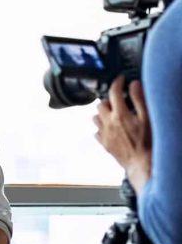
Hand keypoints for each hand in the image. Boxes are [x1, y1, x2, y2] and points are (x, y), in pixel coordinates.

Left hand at [93, 76, 151, 192]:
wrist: (142, 164)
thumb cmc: (147, 143)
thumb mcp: (148, 118)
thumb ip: (139, 99)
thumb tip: (134, 85)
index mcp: (120, 114)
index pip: (114, 92)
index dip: (117, 82)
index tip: (121, 80)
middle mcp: (108, 123)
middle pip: (101, 104)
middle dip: (108, 99)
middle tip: (118, 100)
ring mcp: (104, 135)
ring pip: (96, 118)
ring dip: (103, 113)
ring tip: (114, 113)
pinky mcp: (104, 144)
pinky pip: (97, 132)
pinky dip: (101, 127)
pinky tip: (111, 128)